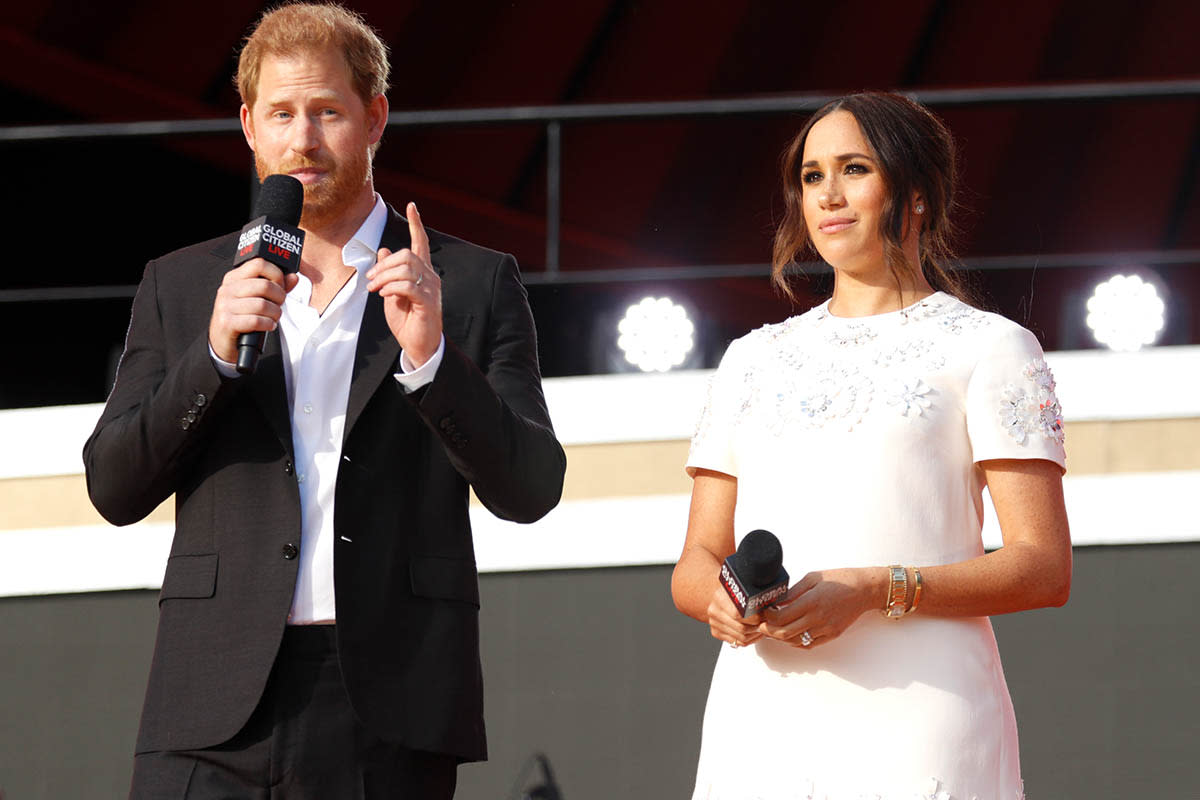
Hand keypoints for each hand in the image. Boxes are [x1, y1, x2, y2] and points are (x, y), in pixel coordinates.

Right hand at [208, 258, 297, 363]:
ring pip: (263, 305)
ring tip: (273, 318)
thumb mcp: (257, 298)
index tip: (281, 286)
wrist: (222, 340)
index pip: (259, 264)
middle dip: (279, 297)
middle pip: (265, 285)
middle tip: (278, 305)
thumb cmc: (241, 317)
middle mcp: (228, 289)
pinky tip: (268, 325)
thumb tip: (293, 277)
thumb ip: (276, 287)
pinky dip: (268, 324)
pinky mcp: (227, 322)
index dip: (276, 275)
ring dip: (275, 314)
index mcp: (234, 278)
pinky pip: (256, 320)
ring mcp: (225, 306)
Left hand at [367, 202, 441, 365]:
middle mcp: (430, 277)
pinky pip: (407, 286)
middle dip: (383, 264)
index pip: (421, 243)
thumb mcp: (392, 292)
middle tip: (370, 278)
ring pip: (405, 268)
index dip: (416, 224)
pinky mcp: (428, 302)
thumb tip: (383, 250)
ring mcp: (431, 289)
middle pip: (407, 254)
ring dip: (383, 277)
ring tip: (374, 288)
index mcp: (423, 272)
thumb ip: (389, 272)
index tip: (412, 206)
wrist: (419, 345)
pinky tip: (383, 295)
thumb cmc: (408, 320)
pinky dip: (391, 287)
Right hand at [707, 585, 763, 647]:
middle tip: (766, 623)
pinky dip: (749, 640)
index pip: (739, 614)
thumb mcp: (740, 586)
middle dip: (757, 627)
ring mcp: (714, 623)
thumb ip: (752, 592)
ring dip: (755, 635)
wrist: (715, 593)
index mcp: (720, 597)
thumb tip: (771, 598)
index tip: (765, 615)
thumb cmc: (732, 590)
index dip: (755, 618)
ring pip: (740, 638)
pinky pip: (736, 642)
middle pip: (741, 628)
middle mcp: (715, 611)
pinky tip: (755, 633)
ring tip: (762, 628)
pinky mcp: (716, 632)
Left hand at [759, 568, 881, 647]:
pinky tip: (789, 634)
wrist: (864, 590)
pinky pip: (809, 645)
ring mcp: (825, 629)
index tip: (763, 611)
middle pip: (784, 633)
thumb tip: (776, 600)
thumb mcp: (813, 578)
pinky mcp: (831, 635)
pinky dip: (795, 642)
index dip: (767, 616)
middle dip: (768, 630)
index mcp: (811, 601)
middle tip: (761, 625)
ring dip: (780, 637)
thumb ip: (793, 591)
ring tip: (772, 630)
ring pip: (795, 641)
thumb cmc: (839, 580)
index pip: (781, 616)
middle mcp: (818, 618)